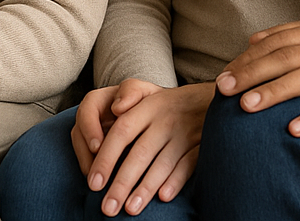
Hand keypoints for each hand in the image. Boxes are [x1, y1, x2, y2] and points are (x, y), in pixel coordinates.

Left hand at [72, 79, 212, 216]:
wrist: (205, 100)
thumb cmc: (165, 103)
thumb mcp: (146, 90)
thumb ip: (127, 95)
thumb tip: (116, 108)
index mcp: (147, 107)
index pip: (121, 132)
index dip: (106, 158)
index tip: (94, 184)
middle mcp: (165, 120)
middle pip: (140, 154)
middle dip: (122, 183)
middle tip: (107, 208)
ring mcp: (184, 133)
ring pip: (162, 164)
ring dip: (146, 188)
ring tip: (130, 209)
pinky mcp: (201, 145)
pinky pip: (188, 165)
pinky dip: (175, 181)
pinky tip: (163, 197)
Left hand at [214, 19, 299, 135]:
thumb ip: (294, 35)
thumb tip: (253, 40)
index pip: (277, 41)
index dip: (247, 57)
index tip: (224, 74)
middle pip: (284, 57)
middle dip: (251, 73)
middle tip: (223, 89)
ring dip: (274, 92)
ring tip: (247, 107)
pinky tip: (294, 129)